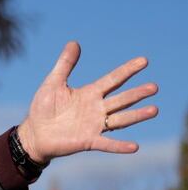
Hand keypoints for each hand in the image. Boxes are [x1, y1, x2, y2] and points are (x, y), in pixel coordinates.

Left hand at [16, 41, 157, 163]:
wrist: (34, 133)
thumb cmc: (43, 108)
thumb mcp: (53, 83)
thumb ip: (65, 64)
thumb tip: (74, 42)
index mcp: (90, 93)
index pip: (113, 79)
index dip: (128, 70)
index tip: (144, 61)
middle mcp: (97, 108)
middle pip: (121, 99)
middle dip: (137, 93)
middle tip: (154, 87)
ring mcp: (94, 125)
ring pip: (120, 119)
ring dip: (136, 116)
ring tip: (154, 109)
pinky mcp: (88, 141)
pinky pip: (107, 143)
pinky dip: (119, 146)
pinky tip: (134, 146)